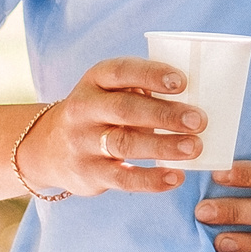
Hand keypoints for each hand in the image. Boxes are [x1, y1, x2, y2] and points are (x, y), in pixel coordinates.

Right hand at [13, 58, 207, 195]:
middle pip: (125, 109)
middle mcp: (84, 109)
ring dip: (163, 146)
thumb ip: (145, 92)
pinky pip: (123, 178)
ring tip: (194, 147)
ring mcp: (83, 142)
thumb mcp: (111, 92)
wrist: (49, 147)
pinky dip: (151, 179)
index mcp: (95, 80)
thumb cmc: (102, 113)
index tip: (182, 82)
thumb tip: (201, 99)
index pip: (121, 72)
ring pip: (124, 143)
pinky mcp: (89, 173)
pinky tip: (176, 177)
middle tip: (199, 120)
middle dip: (164, 114)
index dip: (151, 75)